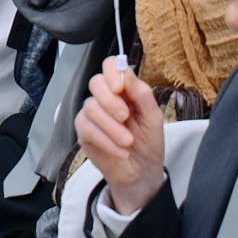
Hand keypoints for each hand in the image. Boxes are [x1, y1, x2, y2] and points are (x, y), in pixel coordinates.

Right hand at [74, 57, 165, 215]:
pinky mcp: (84, 132)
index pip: (110, 65)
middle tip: (126, 117)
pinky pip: (87, 129)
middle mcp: (105, 98)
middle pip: (96, 83)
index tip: (119, 87)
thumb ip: (141, 94)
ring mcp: (92, 114)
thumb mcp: (153, 117)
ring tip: (128, 142)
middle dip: (111, 101)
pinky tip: (120, 151)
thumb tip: (126, 72)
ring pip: (91, 108)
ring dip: (112, 127)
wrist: (142, 172)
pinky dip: (106, 141)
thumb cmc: (148, 142)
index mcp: (124, 89)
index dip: (112, 72)